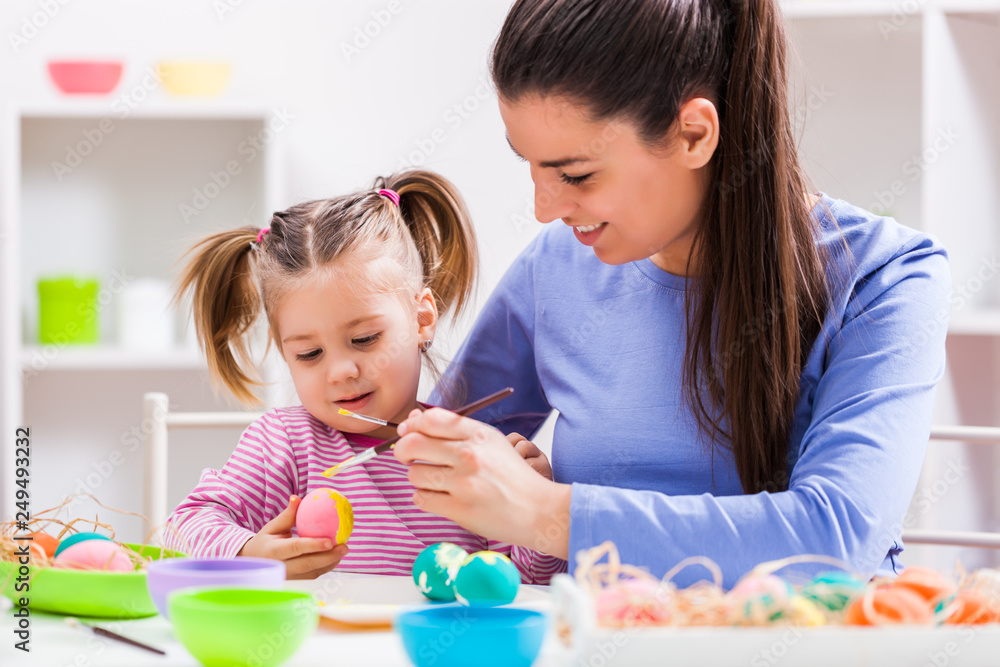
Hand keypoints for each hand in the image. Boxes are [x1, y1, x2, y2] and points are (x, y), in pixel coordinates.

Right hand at [238, 495, 348, 578]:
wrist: (254, 563)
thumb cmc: (265, 541)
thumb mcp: (272, 527)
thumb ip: (287, 515)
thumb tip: (298, 498)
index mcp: (274, 551)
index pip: (296, 548)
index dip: (313, 545)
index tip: (330, 541)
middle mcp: (281, 567)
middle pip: (307, 564)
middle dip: (328, 557)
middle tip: (344, 547)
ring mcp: (288, 577)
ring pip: (313, 572)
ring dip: (330, 562)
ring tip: (343, 550)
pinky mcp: (295, 582)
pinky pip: (313, 575)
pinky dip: (326, 566)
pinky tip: (335, 556)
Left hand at [394, 408, 570, 558]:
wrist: (537, 509)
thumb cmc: (511, 476)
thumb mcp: (490, 442)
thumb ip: (453, 429)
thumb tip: (413, 419)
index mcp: (478, 434)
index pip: (430, 419)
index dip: (412, 424)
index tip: (409, 432)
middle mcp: (470, 455)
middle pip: (413, 444)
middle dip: (402, 451)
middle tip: (408, 457)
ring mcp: (464, 483)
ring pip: (414, 474)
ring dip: (420, 478)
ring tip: (438, 482)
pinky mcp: (459, 509)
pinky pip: (421, 499)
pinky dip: (426, 498)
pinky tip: (441, 497)